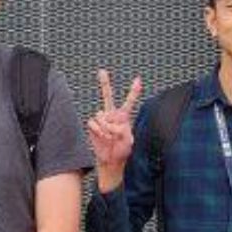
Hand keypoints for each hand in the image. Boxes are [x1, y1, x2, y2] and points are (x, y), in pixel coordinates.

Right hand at [87, 69, 142, 190]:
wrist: (110, 160)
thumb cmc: (122, 151)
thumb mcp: (129, 140)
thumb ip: (122, 129)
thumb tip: (110, 124)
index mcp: (124, 117)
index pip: (129, 102)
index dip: (133, 91)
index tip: (138, 80)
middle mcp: (112, 115)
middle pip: (107, 96)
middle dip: (104, 83)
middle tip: (102, 71)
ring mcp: (102, 120)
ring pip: (101, 115)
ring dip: (106, 127)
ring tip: (110, 137)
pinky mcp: (93, 125)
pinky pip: (94, 123)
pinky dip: (98, 131)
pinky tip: (102, 137)